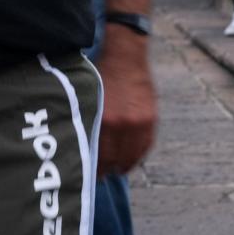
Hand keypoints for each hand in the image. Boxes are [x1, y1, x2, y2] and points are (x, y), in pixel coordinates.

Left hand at [95, 26, 156, 176]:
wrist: (124, 58)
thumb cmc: (101, 76)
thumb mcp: (89, 99)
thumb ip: (88, 120)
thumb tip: (82, 143)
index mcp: (104, 119)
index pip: (100, 154)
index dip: (95, 167)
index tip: (89, 174)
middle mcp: (123, 124)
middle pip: (115, 158)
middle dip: (107, 169)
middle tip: (99, 176)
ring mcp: (139, 123)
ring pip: (133, 155)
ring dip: (124, 166)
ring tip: (115, 171)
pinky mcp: (150, 119)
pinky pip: (146, 146)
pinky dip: (138, 156)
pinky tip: (130, 161)